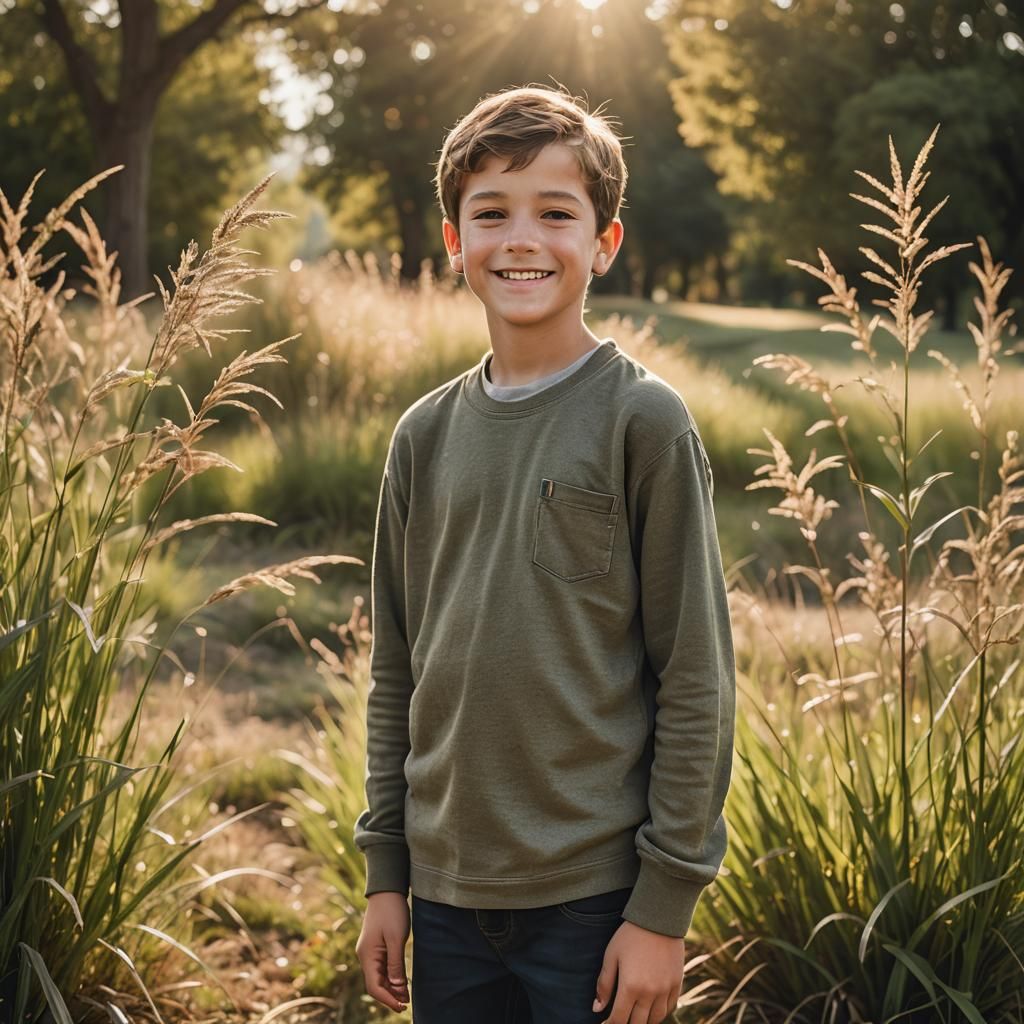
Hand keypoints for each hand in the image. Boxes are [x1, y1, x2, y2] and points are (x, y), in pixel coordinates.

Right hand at [355, 891, 410, 1012]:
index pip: (374, 987)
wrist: (387, 890)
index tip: (402, 1006)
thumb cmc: (392, 911)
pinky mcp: (376, 947)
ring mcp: (370, 952)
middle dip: (390, 996)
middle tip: (407, 1004)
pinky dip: (391, 977)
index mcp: (367, 955)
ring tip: (406, 996)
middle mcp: (365, 956)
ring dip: (391, 988)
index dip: (388, 999)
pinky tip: (401, 981)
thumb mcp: (396, 938)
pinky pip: (382, 967)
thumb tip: (396, 986)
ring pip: (379, 977)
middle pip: (376, 984)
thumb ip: (395, 963)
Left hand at [593, 921, 684, 1023]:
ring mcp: (665, 990)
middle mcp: (649, 993)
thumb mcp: (611, 955)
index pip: (619, 1019)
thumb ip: (604, 984)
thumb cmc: (631, 935)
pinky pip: (669, 1008)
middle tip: (619, 1018)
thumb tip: (597, 1008)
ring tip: (634, 1015)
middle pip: (637, 1023)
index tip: (605, 1023)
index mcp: (630, 986)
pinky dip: (659, 1013)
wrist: (659, 919)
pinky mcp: (676, 984)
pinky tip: (651, 1008)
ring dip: (643, 1021)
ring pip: (654, 1019)